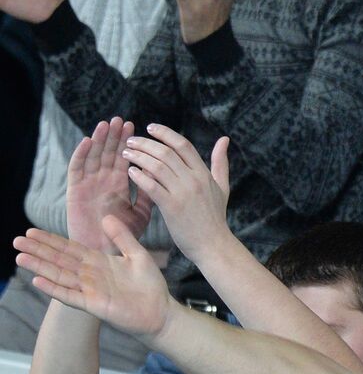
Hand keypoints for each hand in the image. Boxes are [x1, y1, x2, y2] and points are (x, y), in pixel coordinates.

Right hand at [14, 218, 172, 337]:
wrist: (161, 312)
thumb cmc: (150, 285)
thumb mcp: (137, 254)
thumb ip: (122, 237)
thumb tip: (106, 217)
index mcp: (98, 262)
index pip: (69, 248)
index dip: (51, 240)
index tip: (31, 231)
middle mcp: (89, 275)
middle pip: (59, 260)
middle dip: (38, 250)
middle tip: (17, 241)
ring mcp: (90, 290)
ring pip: (60, 276)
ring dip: (40, 267)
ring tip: (20, 257)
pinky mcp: (94, 305)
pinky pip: (70, 295)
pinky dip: (54, 289)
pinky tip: (38, 281)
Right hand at [67, 118, 151, 251]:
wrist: (106, 254)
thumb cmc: (124, 236)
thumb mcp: (141, 213)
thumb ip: (149, 194)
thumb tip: (162, 174)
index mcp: (118, 185)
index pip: (124, 159)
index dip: (128, 143)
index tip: (137, 126)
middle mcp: (102, 182)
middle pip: (108, 154)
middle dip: (114, 137)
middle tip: (121, 120)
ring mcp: (88, 185)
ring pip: (92, 157)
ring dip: (98, 140)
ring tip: (105, 124)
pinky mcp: (75, 192)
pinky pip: (76, 171)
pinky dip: (81, 155)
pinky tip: (87, 142)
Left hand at [124, 124, 230, 260]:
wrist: (213, 245)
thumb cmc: (215, 217)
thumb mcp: (222, 187)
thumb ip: (220, 163)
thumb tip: (224, 139)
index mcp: (204, 174)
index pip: (183, 145)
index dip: (165, 133)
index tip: (150, 128)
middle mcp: (194, 180)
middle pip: (166, 152)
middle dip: (146, 143)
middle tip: (130, 140)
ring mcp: (183, 193)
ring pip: (157, 166)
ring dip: (138, 157)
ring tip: (126, 154)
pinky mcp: (172, 207)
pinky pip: (152, 186)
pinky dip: (140, 177)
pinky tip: (130, 172)